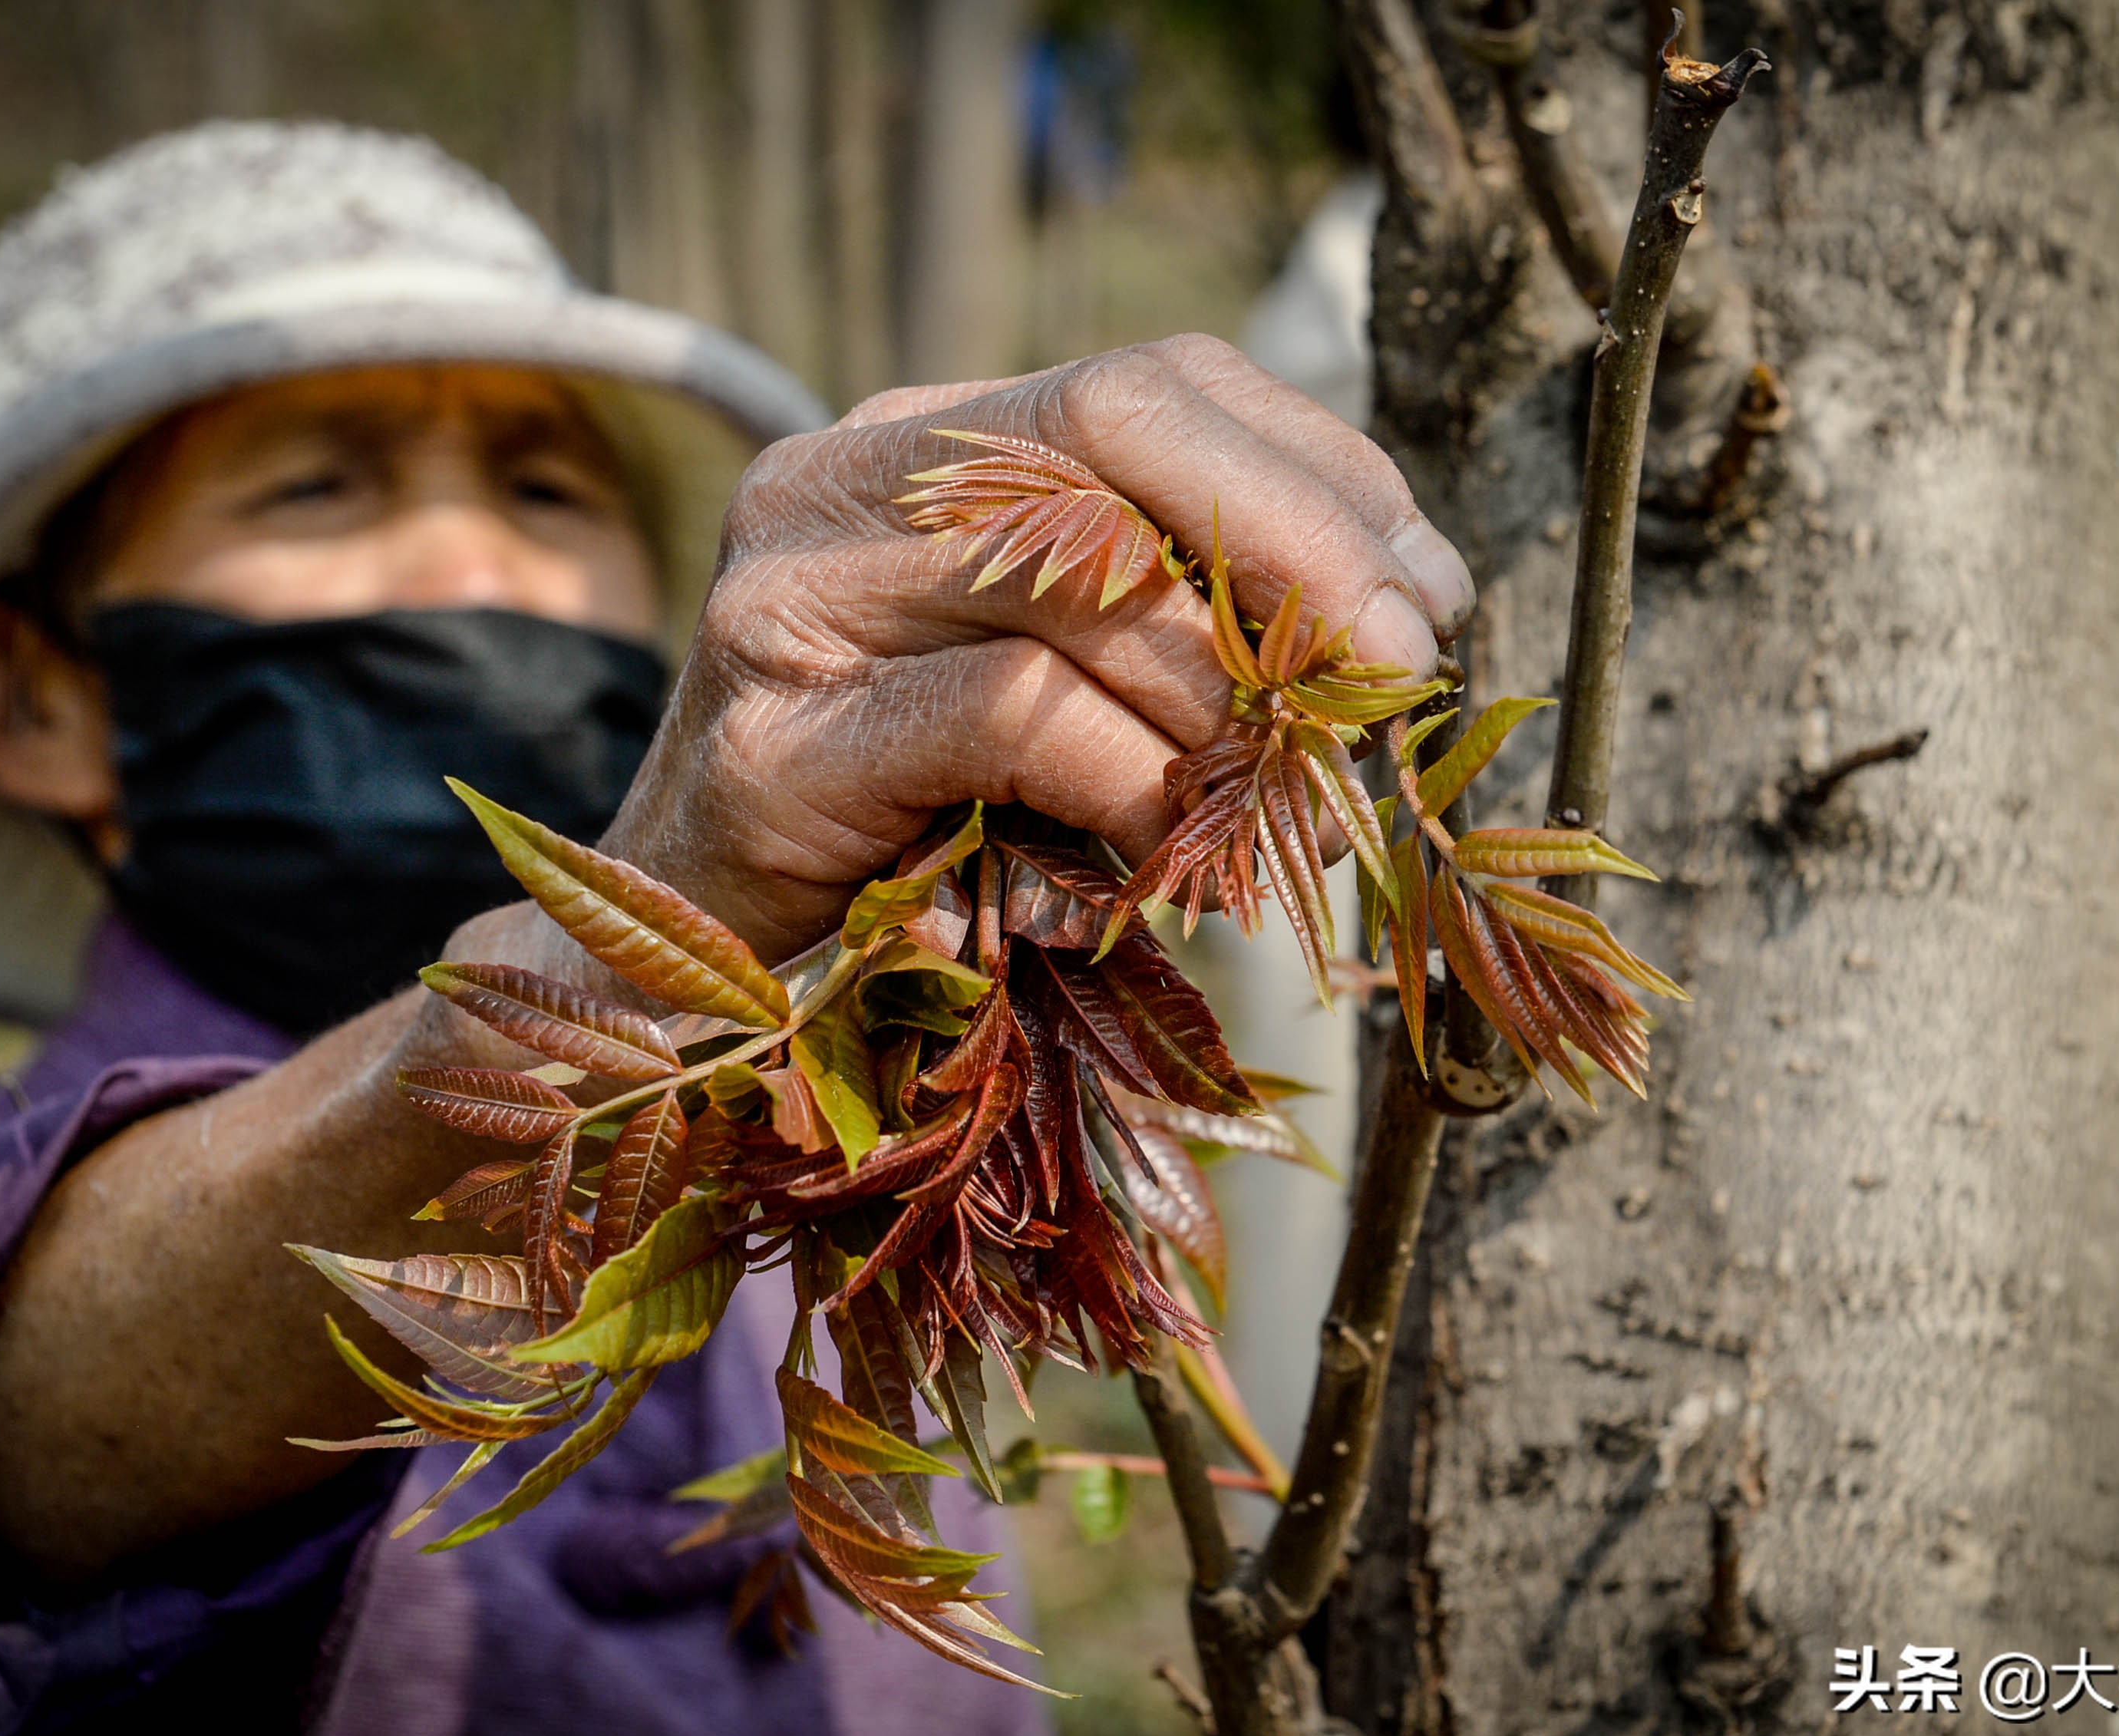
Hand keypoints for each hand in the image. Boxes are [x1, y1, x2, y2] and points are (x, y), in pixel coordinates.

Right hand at [603, 334, 1477, 961]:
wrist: (693, 971)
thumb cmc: (918, 826)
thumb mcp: (1070, 681)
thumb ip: (1183, 612)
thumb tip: (1408, 602)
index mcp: (910, 441)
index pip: (1149, 380)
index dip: (1316, 469)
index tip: (1425, 588)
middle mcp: (833, 482)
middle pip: (1116, 435)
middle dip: (1298, 549)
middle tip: (1395, 666)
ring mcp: (786, 604)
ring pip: (1079, 576)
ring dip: (1220, 701)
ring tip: (1260, 794)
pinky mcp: (778, 747)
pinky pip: (1019, 716)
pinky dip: (1130, 782)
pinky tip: (1155, 850)